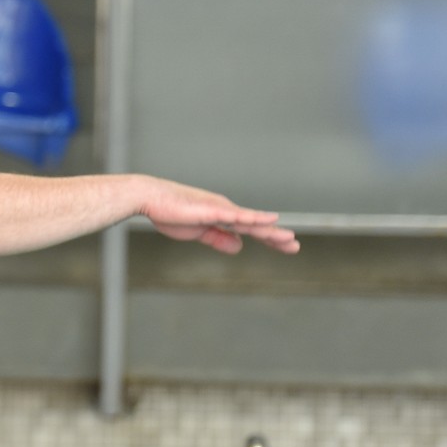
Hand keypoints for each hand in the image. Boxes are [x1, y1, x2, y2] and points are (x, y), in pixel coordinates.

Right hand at [136, 177, 299, 254]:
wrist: (150, 198)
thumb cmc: (170, 213)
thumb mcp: (198, 233)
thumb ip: (219, 239)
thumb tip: (239, 247)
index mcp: (223, 216)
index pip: (251, 230)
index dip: (270, 239)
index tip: (287, 247)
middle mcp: (227, 210)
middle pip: (256, 226)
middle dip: (276, 238)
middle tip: (296, 248)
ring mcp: (220, 208)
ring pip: (251, 221)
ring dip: (270, 231)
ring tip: (289, 238)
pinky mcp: (212, 209)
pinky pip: (236, 215)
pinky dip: (253, 217)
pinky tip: (268, 219)